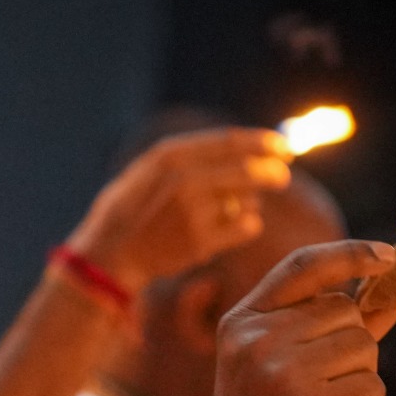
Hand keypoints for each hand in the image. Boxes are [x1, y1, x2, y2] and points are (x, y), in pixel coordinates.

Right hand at [66, 128, 291, 293]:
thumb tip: (243, 147)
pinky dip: (248, 225)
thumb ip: (188, 156)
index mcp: (170, 156)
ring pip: (248, 200)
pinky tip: (240, 226)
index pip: (228, 141)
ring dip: (251, 202)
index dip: (262, 142)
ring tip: (236, 207)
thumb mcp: (150, 169)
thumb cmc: (134, 210)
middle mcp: (183, 181)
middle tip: (282, 177)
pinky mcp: (200, 243)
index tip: (283, 146)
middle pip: (247, 170)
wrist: (112, 254)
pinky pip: (246, 227)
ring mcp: (192, 213)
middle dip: (271, 173)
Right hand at [187, 241, 395, 395]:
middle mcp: (257, 342)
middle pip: (346, 313)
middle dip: (350, 349)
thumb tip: (390, 291)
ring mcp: (282, 375)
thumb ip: (327, 327)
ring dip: (358, 382)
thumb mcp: (281, 368)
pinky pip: (373, 389)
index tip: (388, 255)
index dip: (350, 254)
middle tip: (316, 392)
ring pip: (365, 349)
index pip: (303, 266)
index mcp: (242, 323)